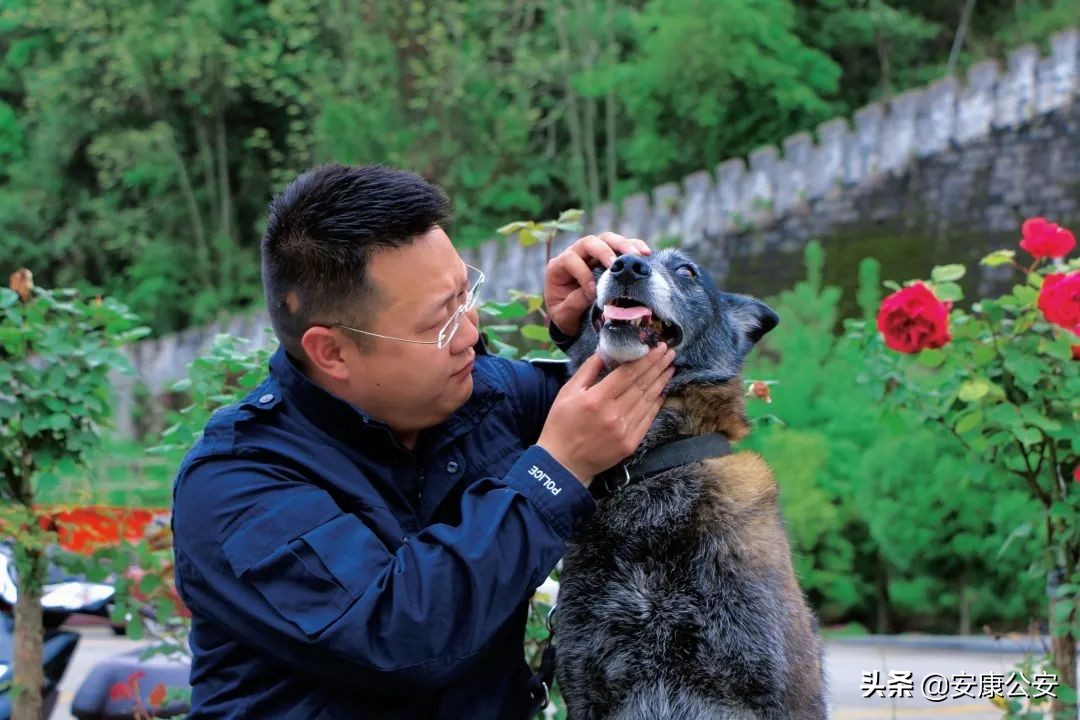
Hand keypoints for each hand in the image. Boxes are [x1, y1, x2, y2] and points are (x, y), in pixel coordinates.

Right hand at [537, 343, 675, 485]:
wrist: (563, 463)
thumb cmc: (561, 425)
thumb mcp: (567, 393)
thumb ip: (588, 371)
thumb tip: (605, 351)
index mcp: (596, 399)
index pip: (628, 373)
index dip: (646, 359)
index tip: (658, 347)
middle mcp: (614, 414)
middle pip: (642, 385)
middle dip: (658, 366)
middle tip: (670, 352)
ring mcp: (625, 430)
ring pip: (648, 401)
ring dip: (661, 382)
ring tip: (670, 368)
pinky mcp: (631, 443)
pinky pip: (648, 419)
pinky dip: (656, 404)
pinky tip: (662, 392)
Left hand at [545, 232, 650, 337]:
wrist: (574, 317)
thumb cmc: (566, 315)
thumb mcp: (564, 316)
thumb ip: (573, 305)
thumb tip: (594, 293)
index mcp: (558, 267)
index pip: (570, 260)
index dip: (582, 273)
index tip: (594, 293)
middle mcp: (575, 254)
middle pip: (589, 242)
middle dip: (604, 251)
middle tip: (616, 264)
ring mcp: (593, 253)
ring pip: (607, 239)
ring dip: (623, 245)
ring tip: (638, 255)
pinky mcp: (609, 256)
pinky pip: (622, 245)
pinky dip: (634, 246)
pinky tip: (646, 253)